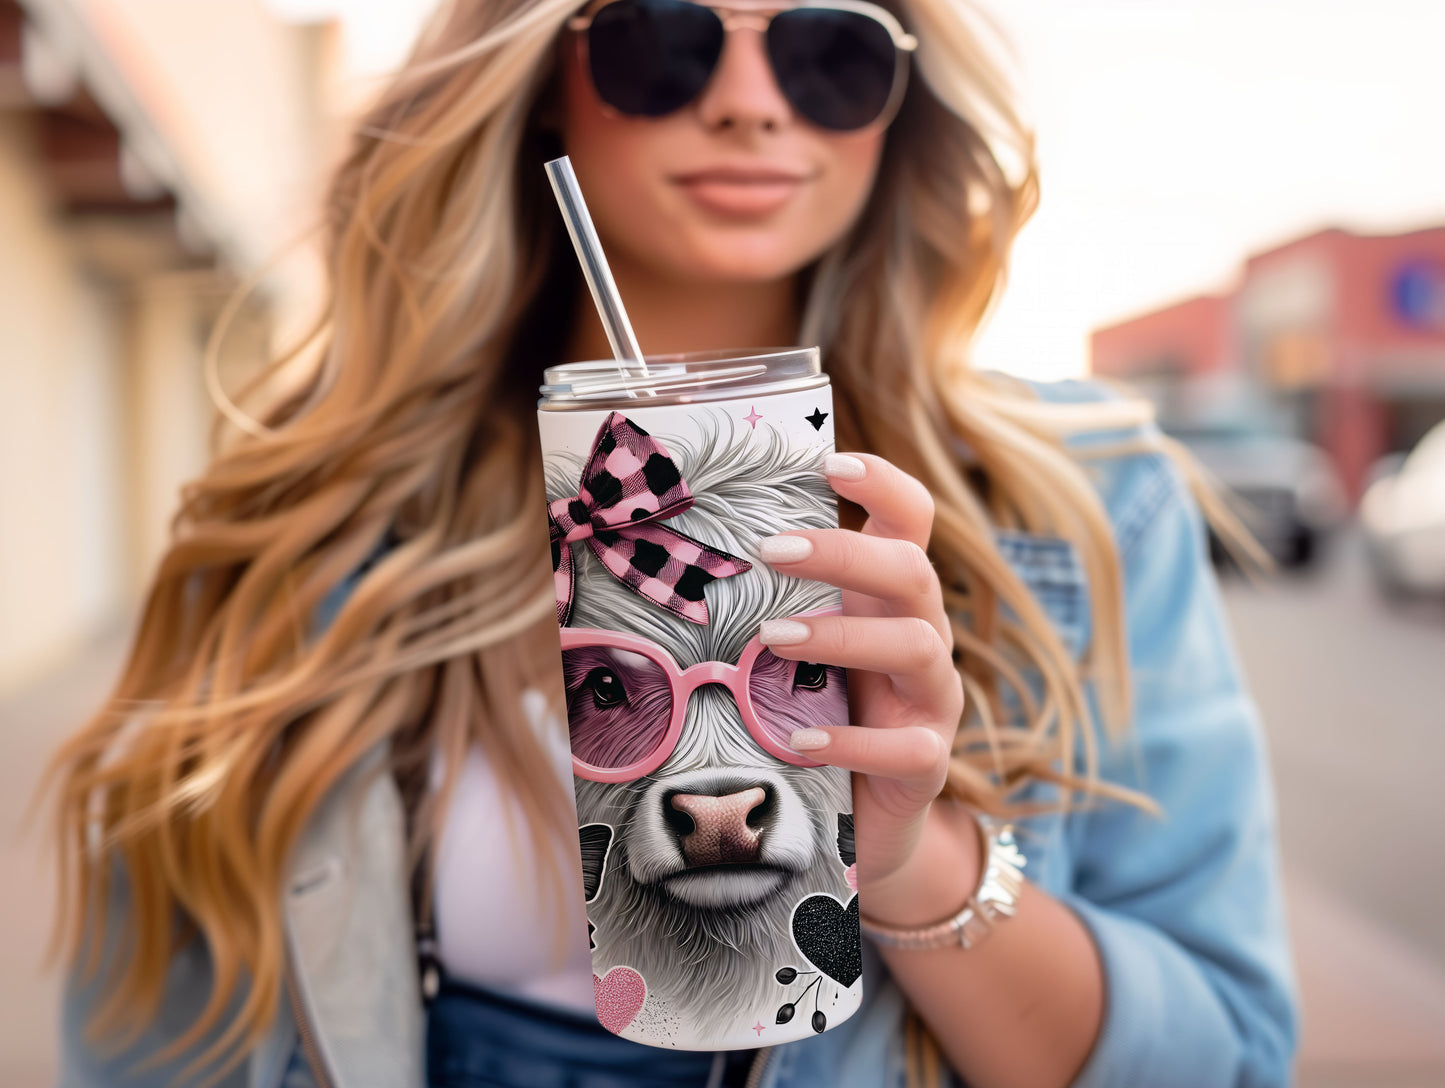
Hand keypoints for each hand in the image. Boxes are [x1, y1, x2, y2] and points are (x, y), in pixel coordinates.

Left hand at [757, 452, 968, 902]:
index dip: (883, 485)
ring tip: (772, 638)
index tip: (830, 462)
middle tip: (769, 549)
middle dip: (844, 554)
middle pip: (913, 572)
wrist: (860, 823)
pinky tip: (798, 741)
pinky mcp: (927, 764)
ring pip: (918, 646)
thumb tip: (652, 560)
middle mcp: (922, 637)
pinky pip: (906, 748)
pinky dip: (852, 742)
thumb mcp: (792, 655)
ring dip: (843, 635)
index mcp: (890, 599)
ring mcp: (932, 701)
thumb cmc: (813, 718)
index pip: (911, 521)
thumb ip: (762, 608)